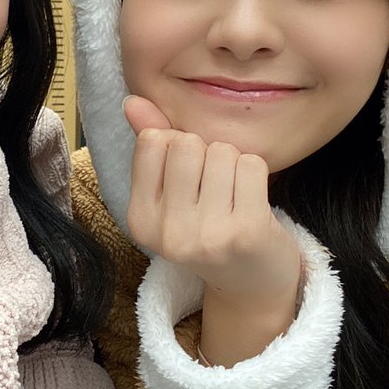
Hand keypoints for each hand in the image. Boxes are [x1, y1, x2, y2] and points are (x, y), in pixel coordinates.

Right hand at [124, 95, 301, 360]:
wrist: (250, 287)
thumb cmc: (208, 230)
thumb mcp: (171, 195)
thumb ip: (151, 146)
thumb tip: (132, 101)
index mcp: (140, 220)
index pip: (154, 141)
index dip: (176, 146)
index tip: (187, 178)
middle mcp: (168, 233)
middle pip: (187, 143)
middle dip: (206, 154)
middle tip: (214, 189)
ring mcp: (207, 235)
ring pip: (222, 151)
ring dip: (234, 164)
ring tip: (233, 197)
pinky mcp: (247, 232)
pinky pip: (252, 165)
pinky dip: (256, 174)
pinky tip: (252, 202)